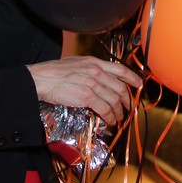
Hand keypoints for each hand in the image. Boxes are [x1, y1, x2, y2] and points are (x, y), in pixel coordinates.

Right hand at [27, 56, 141, 125]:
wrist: (42, 78)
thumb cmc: (54, 72)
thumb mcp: (76, 63)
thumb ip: (90, 69)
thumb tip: (99, 78)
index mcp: (94, 62)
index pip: (120, 69)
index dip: (132, 78)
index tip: (139, 84)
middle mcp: (96, 71)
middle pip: (120, 87)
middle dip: (127, 100)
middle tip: (128, 107)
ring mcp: (92, 83)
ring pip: (114, 99)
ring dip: (119, 111)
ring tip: (119, 117)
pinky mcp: (87, 96)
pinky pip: (105, 108)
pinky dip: (110, 116)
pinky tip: (110, 120)